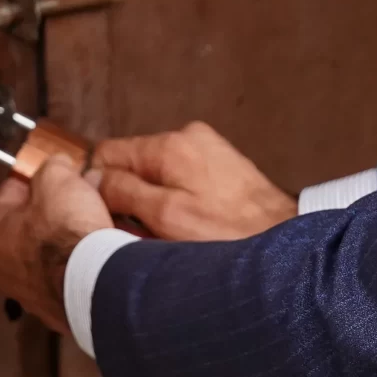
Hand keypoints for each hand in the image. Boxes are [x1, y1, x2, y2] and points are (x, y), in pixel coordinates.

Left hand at [0, 156, 114, 333]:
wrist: (96, 282)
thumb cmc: (66, 228)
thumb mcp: (57, 178)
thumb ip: (51, 167)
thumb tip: (57, 167)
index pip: (9, 193)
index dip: (34, 178)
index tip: (54, 173)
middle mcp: (3, 270)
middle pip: (28, 227)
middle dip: (52, 211)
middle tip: (77, 198)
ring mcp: (30, 296)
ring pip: (48, 256)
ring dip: (65, 241)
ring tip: (93, 226)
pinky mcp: (57, 312)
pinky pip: (66, 278)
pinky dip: (79, 266)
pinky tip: (97, 255)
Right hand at [92, 121, 299, 241]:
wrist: (285, 239)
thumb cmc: (228, 235)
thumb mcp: (164, 217)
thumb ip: (123, 191)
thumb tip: (91, 177)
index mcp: (169, 145)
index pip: (107, 153)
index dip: (98, 187)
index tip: (105, 217)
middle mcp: (187, 136)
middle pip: (133, 163)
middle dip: (129, 198)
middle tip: (140, 234)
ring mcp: (208, 148)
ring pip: (157, 174)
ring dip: (153, 203)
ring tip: (170, 235)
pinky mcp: (222, 164)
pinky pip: (182, 180)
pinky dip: (177, 202)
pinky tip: (191, 228)